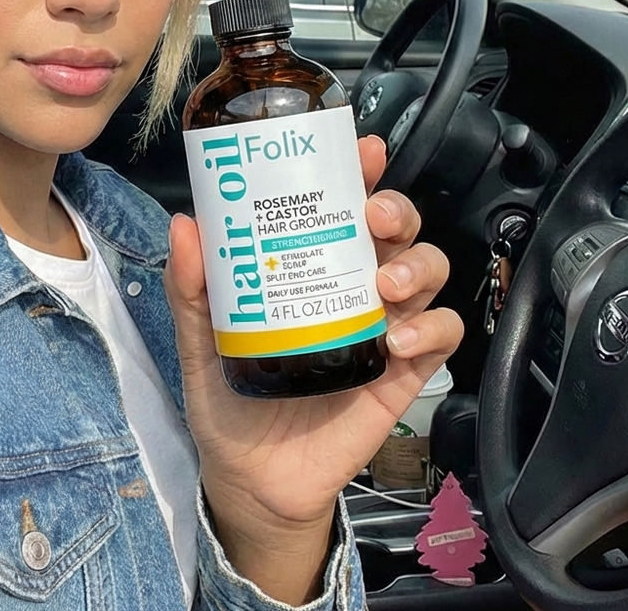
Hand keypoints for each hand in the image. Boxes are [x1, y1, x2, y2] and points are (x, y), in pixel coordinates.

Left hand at [163, 135, 462, 603]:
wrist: (250, 477)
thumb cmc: (228, 398)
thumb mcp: (201, 339)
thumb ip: (192, 288)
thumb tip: (185, 225)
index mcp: (309, 267)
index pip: (342, 207)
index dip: (360, 173)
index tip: (364, 149)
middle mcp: (352, 287)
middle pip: (396, 231)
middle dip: (396, 210)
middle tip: (372, 216)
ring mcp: (383, 328)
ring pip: (427, 272)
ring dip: (416, 264)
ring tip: (383, 285)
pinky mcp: (404, 375)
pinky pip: (441, 338)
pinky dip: (431, 329)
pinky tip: (398, 340)